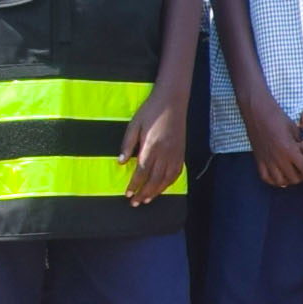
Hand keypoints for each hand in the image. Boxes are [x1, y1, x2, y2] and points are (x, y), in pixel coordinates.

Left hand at [120, 92, 184, 206]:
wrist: (172, 101)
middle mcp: (165, 153)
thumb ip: (127, 145)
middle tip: (135, 202)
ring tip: (147, 200)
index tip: (128, 194)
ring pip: (166, 179)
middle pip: (155, 179)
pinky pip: (176, 173)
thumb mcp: (134, 125)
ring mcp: (175, 154)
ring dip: (156, 191)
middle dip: (144, 193)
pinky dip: (169, 183)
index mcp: (152, 146)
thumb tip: (121, 163)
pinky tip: (162, 188)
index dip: (135, 184)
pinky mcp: (181, 153)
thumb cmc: (151, 111)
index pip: (142, 171)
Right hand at [241, 93, 302, 188]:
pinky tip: (280, 178)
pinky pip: (266, 177)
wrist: (257, 112)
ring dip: (289, 181)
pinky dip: (274, 180)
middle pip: (294, 178)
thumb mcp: (295, 130)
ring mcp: (267, 160)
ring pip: (280, 181)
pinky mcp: (258, 159)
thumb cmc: (278, 117)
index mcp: (289, 150)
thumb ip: (302, 145)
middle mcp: (278, 158)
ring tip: (294, 176)